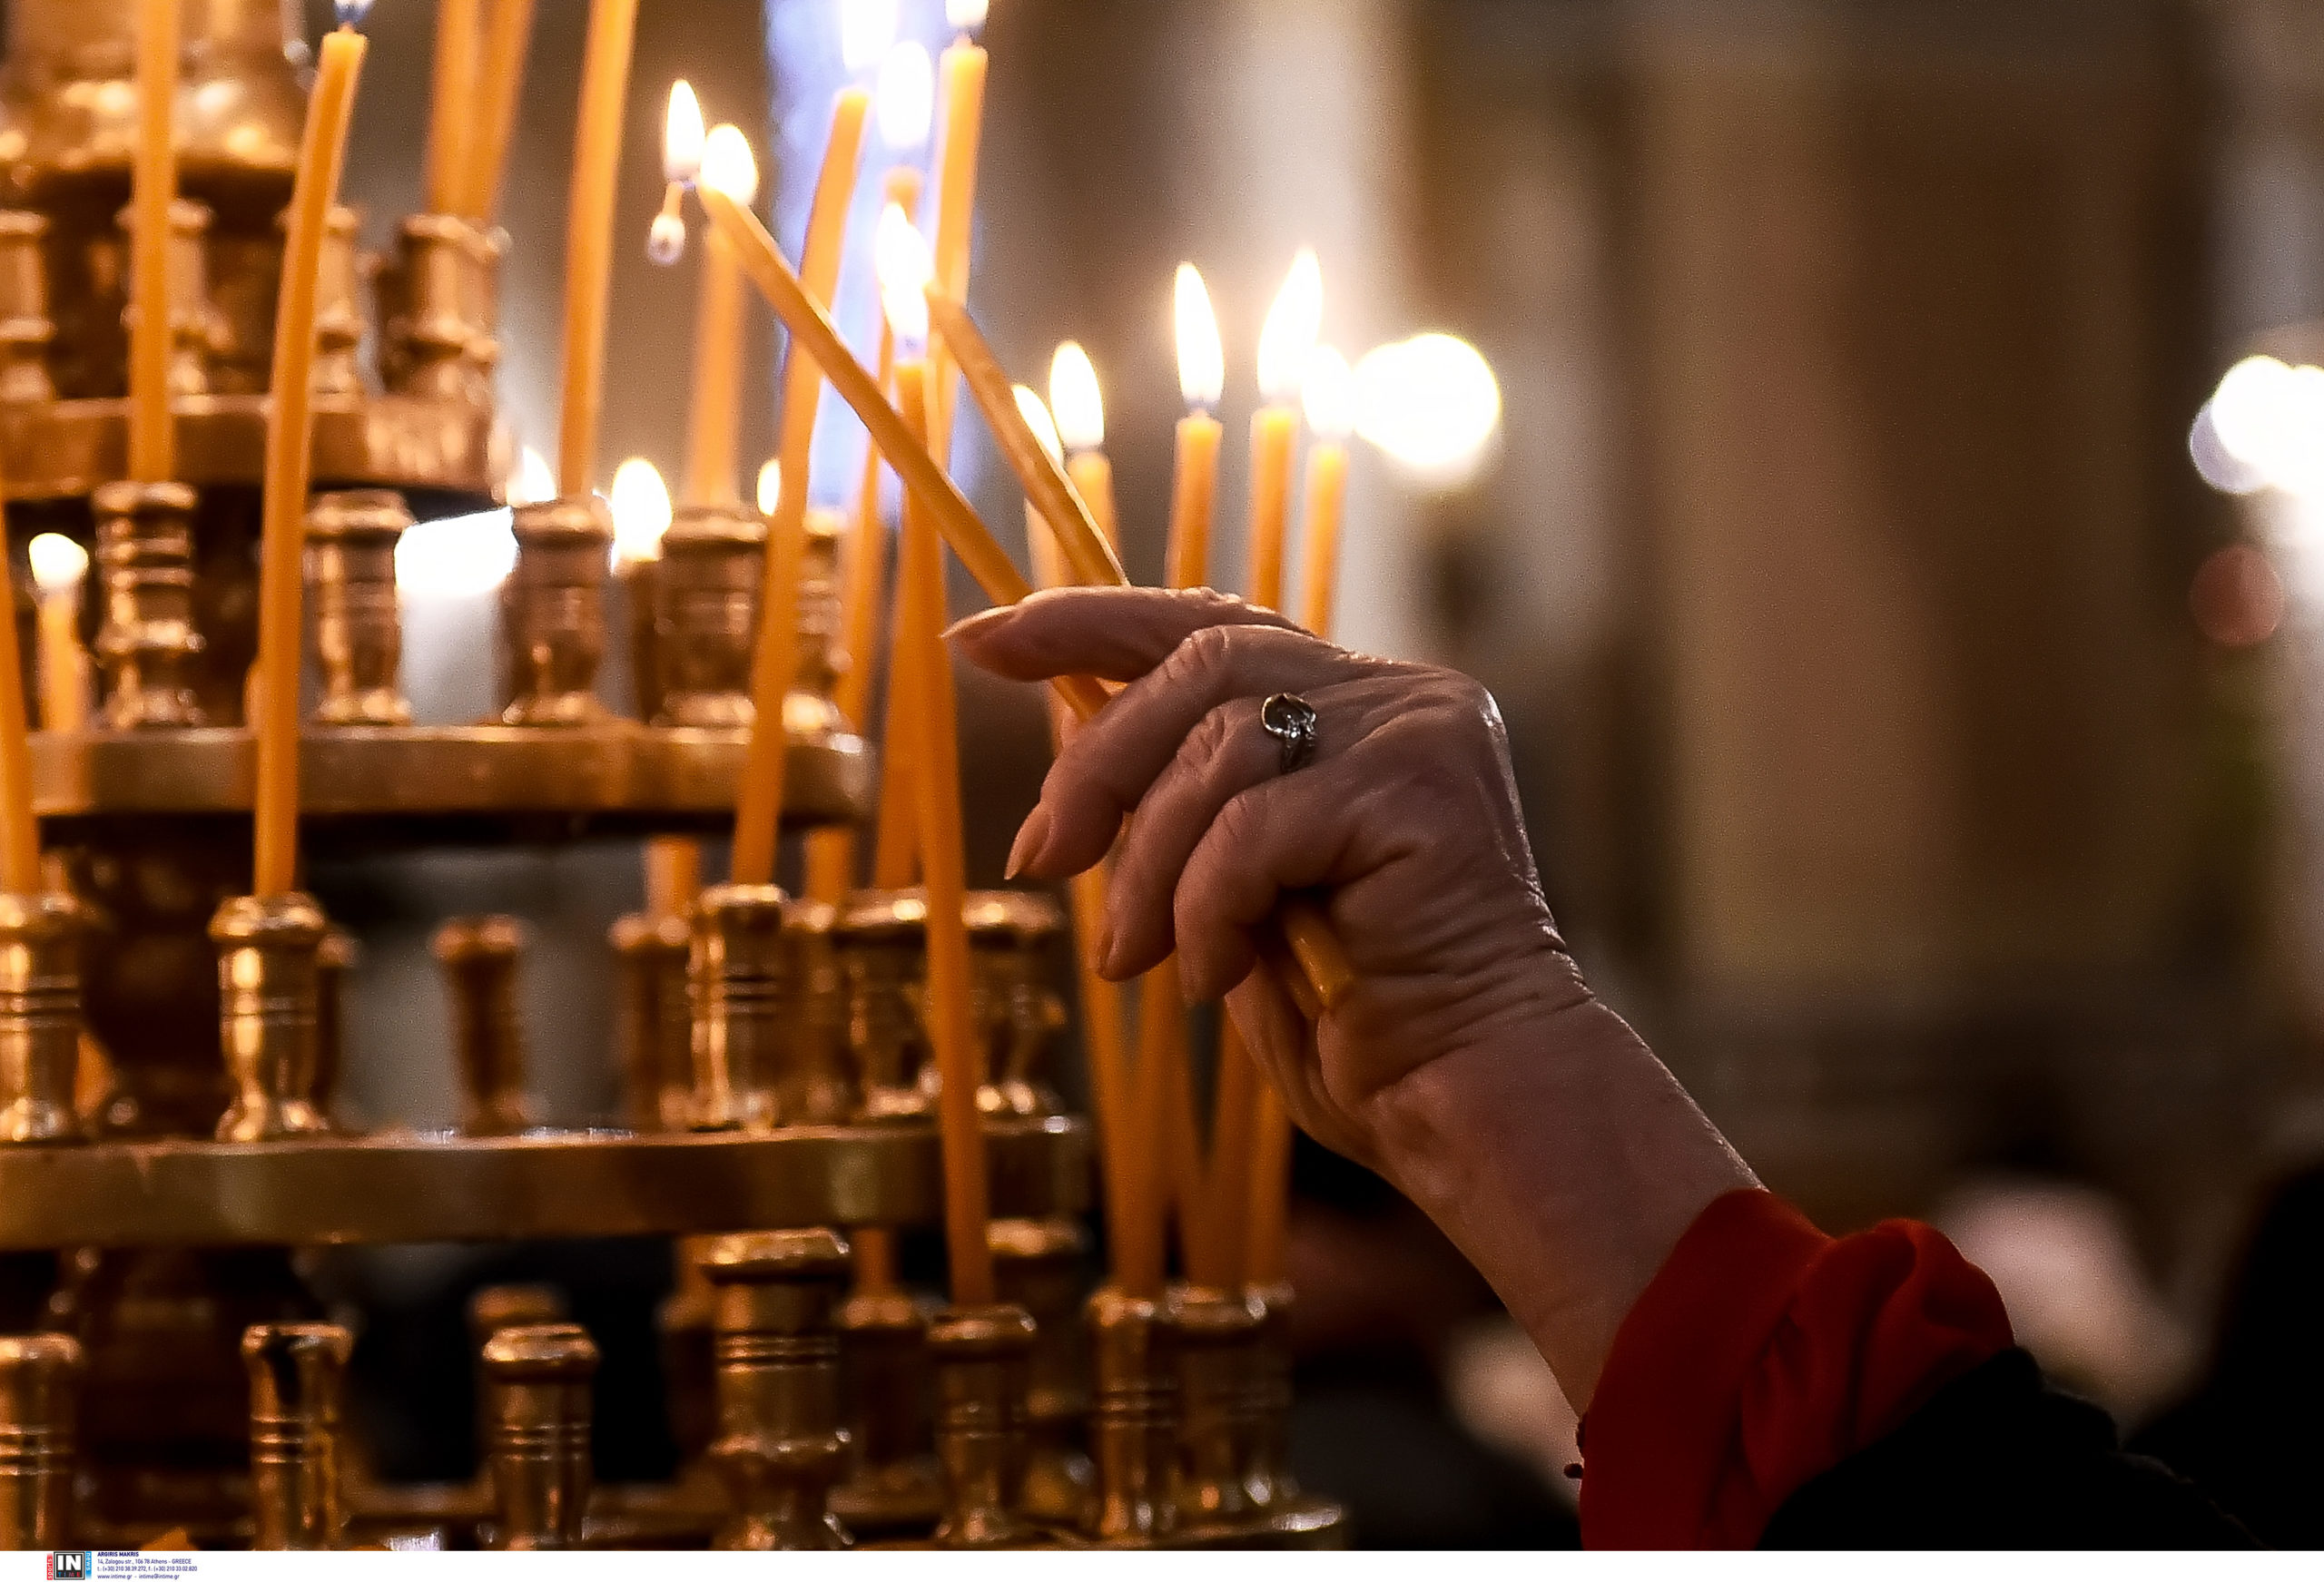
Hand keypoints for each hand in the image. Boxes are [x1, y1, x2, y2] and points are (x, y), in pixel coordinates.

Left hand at [949, 586, 1586, 1171]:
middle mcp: (1401, 696)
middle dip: (1097, 765)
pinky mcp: (1426, 787)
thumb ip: (1177, 805)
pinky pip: (1256, 825)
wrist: (1464, 1104)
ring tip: (1138, 962)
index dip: (1090, 620)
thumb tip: (1064, 733)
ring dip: (1147, 865)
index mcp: (1359, 708)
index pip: (1211, 626)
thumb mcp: (1230, 892)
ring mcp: (1421, 731)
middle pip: (1202, 667)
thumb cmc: (1352, 1021)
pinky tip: (1217, 977)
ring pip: (1220, 746)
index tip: (981, 639)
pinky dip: (1209, 906)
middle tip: (1039, 859)